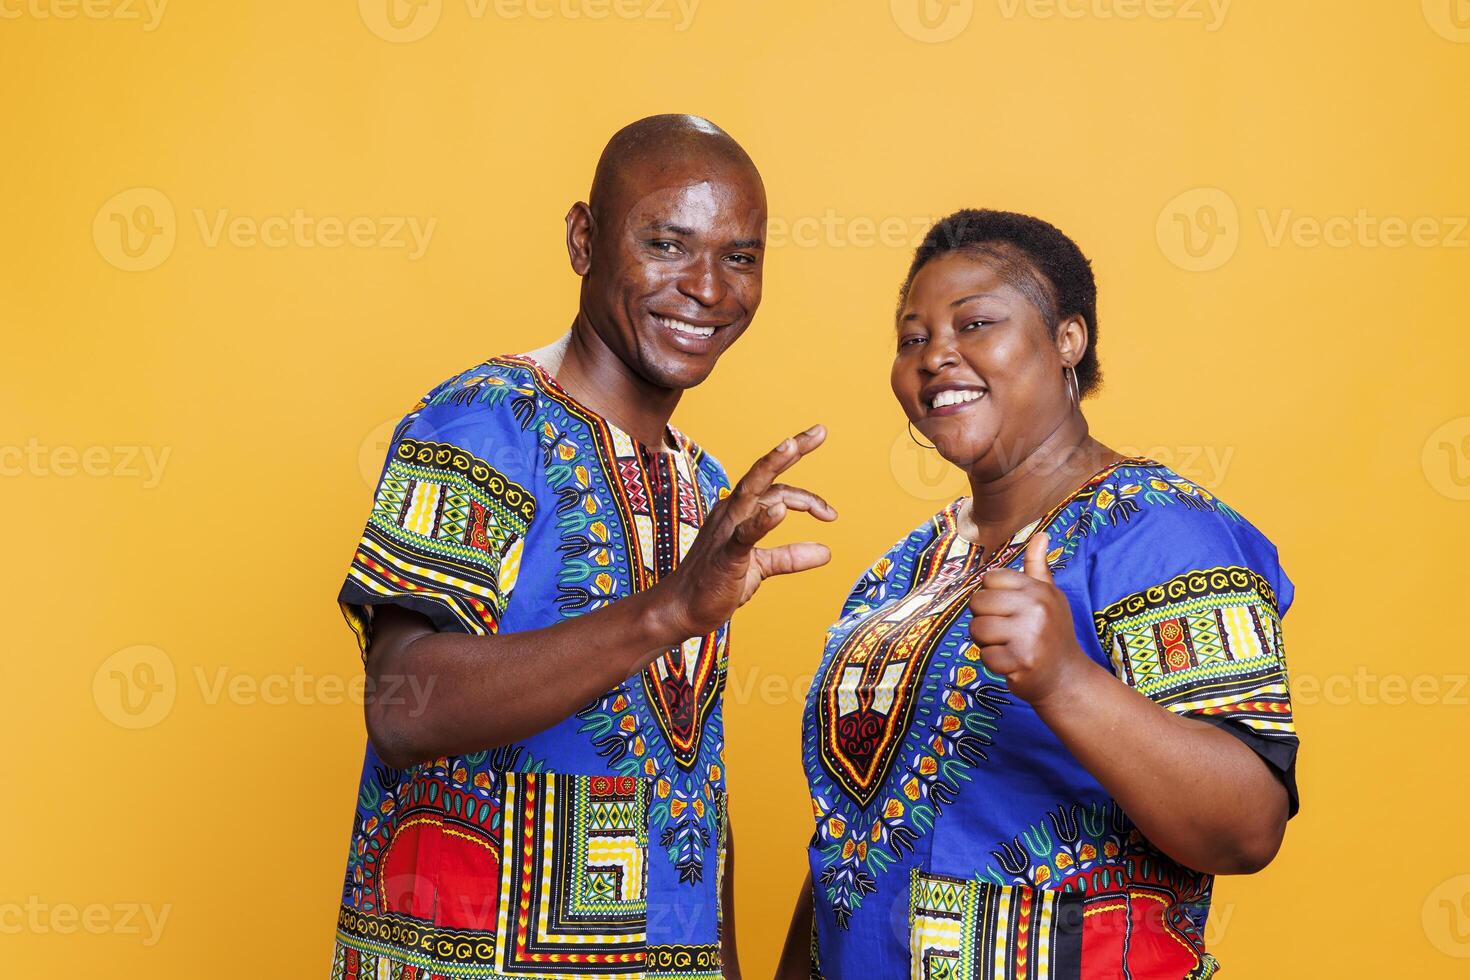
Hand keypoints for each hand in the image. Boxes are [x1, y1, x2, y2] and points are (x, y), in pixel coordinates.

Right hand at [656, 425, 836, 638]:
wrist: (683, 610)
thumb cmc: (717, 584)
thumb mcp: (761, 567)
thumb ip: (791, 557)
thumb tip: (827, 551)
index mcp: (739, 512)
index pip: (777, 491)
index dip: (807, 499)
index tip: (830, 514)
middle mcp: (731, 512)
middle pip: (763, 475)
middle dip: (791, 450)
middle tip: (820, 430)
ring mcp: (725, 531)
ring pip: (750, 491)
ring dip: (771, 466)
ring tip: (792, 445)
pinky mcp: (725, 555)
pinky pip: (743, 534)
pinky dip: (761, 520)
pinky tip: (779, 511)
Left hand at [967, 532, 1088, 705]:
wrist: (1067, 678)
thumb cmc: (1053, 633)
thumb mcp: (1050, 596)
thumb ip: (1038, 567)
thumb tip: (1041, 534)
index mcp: (1038, 589)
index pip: (990, 579)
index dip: (991, 597)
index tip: (1008, 611)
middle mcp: (1036, 607)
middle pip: (978, 603)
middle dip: (984, 620)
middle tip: (1006, 633)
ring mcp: (1030, 634)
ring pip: (977, 629)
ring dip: (985, 643)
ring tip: (1007, 647)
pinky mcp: (1022, 660)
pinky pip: (985, 656)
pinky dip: (993, 663)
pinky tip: (1011, 663)